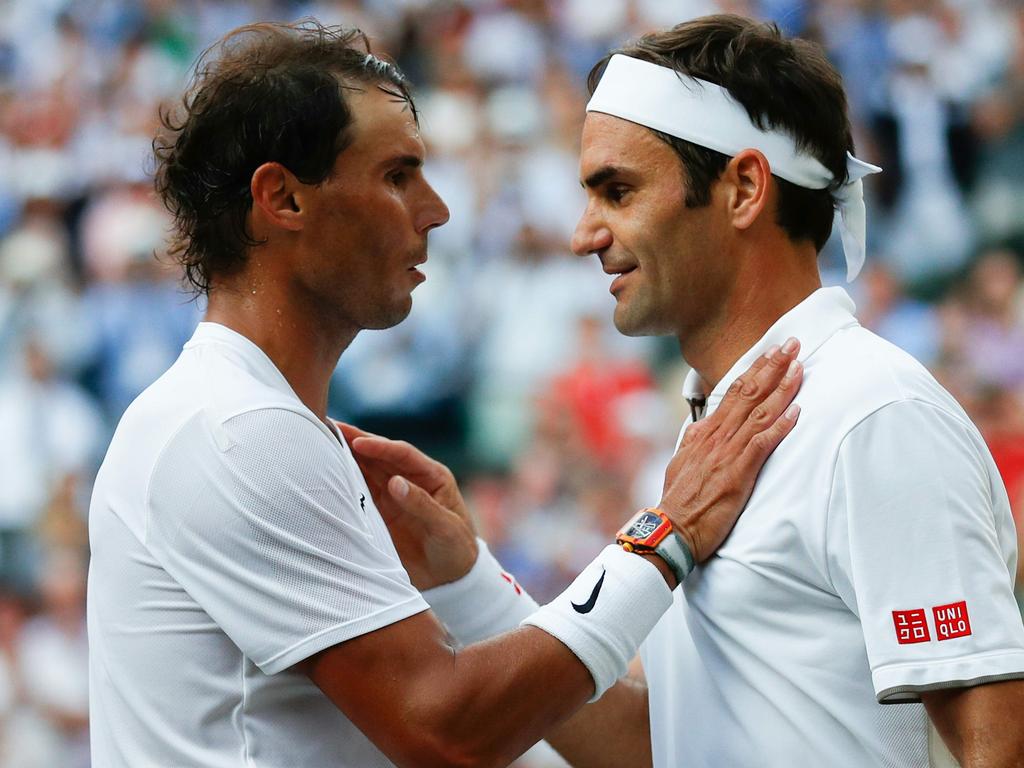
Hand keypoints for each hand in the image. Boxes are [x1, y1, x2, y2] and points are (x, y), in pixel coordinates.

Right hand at [336, 422, 477, 589]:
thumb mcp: (446, 527)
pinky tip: (325, 475)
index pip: (402, 454)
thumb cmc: (456, 548)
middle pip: (379, 456)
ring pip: (365, 471)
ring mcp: (392, 496)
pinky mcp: (379, 513)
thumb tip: (395, 482)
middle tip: (328, 428)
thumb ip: (422, 505)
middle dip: (355, 442)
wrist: (451, 579)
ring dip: (345, 459)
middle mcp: (409, 480)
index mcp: (432, 476)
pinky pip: (359, 493)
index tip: (357, 442)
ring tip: (319, 444)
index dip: (379, 446)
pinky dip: (343, 484)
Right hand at [659, 338, 803, 563]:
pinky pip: (762, 444)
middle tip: (792, 344)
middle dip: (772, 366)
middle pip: (749, 393)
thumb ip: (693, 441)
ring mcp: (727, 453)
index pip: (734, 392)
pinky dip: (780, 426)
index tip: (772, 352)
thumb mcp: (681, 462)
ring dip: (782, 388)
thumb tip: (700, 426)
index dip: (756, 369)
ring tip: (799, 367)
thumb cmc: (678, 501)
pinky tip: (796, 412)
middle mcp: (716, 436)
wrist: (671, 528)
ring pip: (759, 413)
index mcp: (705, 432)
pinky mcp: (737, 473)